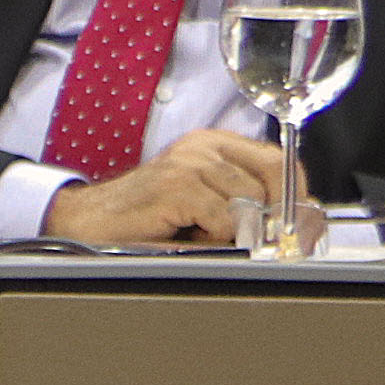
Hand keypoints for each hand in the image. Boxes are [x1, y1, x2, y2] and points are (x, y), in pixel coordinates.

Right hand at [39, 127, 284, 244]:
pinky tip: (187, 234)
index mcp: (214, 144)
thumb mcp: (205, 203)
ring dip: (234, 231)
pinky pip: (223, 219)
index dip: (295, 195)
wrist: (87, 221)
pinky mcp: (175, 187)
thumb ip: (246, 203)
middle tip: (256, 239)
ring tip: (201, 234)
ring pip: (250, 202)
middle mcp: (203, 146)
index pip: (281, 160)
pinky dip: (213, 237)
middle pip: (274, 176)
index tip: (292, 224)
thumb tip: (296, 224)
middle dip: (273, 215)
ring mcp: (188, 163)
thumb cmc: (146, 218)